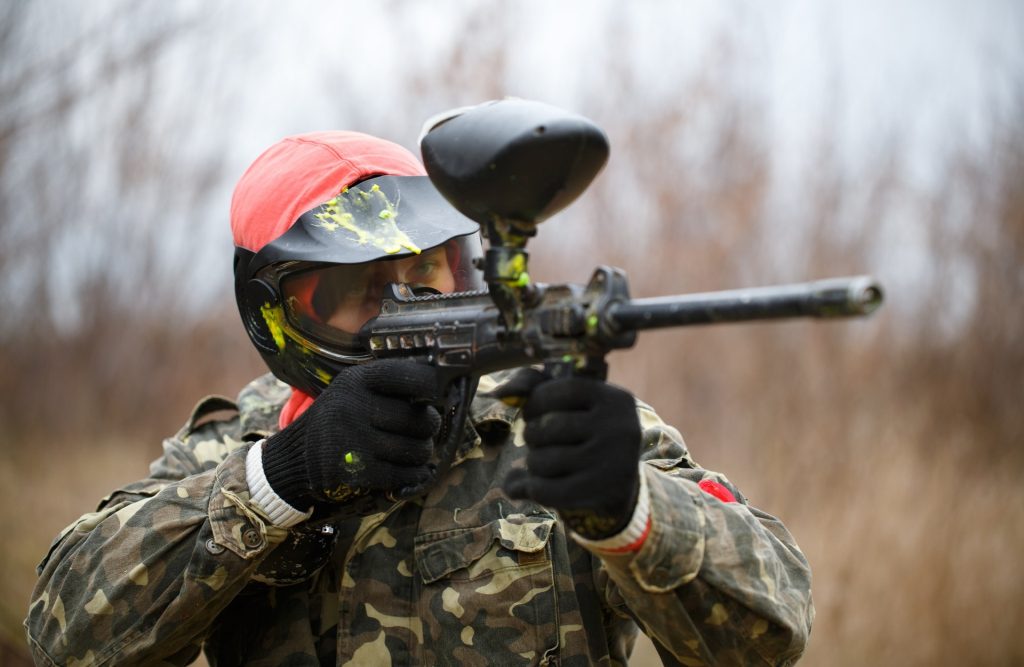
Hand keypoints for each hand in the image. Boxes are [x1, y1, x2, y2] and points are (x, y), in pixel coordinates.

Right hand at [262, 359, 441, 507]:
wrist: (292, 460)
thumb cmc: (335, 423)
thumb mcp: (350, 394)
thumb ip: (386, 390)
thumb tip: (440, 391)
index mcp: (355, 381)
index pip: (408, 376)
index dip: (432, 385)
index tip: (438, 393)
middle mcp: (353, 407)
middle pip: (420, 418)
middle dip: (429, 428)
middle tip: (424, 431)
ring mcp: (353, 440)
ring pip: (417, 448)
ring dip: (423, 453)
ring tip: (415, 451)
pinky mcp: (355, 472)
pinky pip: (404, 474)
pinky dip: (413, 475)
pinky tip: (409, 472)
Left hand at [500, 369, 642, 539]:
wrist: (620, 478)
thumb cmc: (586, 429)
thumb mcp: (573, 401)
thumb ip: (534, 383)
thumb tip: (503, 392)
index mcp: (614, 398)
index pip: (564, 391)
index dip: (537, 401)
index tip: (533, 412)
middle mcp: (618, 429)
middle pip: (551, 427)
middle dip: (532, 433)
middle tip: (537, 439)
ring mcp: (611, 463)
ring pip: (545, 460)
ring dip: (533, 461)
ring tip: (542, 460)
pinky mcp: (599, 495)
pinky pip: (548, 491)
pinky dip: (533, 487)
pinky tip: (535, 483)